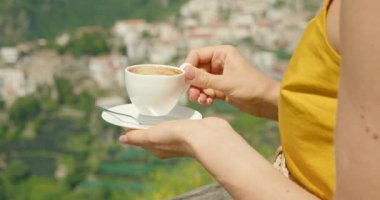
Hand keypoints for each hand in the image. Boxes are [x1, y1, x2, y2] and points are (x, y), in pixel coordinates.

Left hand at [119, 117, 236, 158]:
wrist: (207, 136)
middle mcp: (167, 145)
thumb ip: (138, 137)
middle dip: (147, 122)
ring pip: (166, 126)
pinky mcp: (190, 129)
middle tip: (142, 108)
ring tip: (157, 107)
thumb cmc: (178, 136)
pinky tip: (174, 109)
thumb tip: (122, 140)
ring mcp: (180, 137)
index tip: (130, 115)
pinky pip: (179, 122)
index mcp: (156, 148)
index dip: (134, 128)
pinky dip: (174, 116)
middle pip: (153, 132)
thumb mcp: (152, 136)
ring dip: (161, 118)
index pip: (140, 138)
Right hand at [184, 45, 278, 117]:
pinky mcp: (222, 88)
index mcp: (223, 53)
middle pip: (197, 69)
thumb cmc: (252, 87)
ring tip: (200, 100)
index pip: (197, 54)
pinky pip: (207, 90)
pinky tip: (207, 102)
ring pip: (201, 81)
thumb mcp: (226, 83)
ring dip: (198, 91)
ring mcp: (221, 76)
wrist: (268, 102)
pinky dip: (204, 96)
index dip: (189, 66)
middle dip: (193, 82)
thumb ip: (204, 79)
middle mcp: (220, 62)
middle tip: (191, 94)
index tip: (184, 79)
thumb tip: (185, 72)